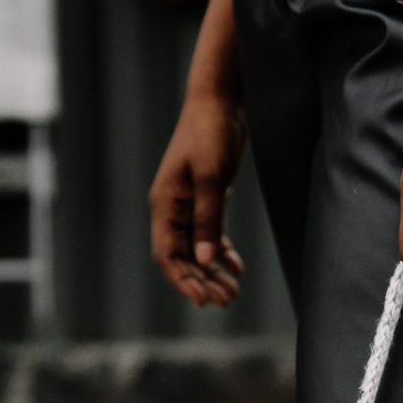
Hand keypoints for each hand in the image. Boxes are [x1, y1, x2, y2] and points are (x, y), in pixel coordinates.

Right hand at [149, 88, 246, 306]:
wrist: (219, 100)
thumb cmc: (211, 132)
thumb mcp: (212, 178)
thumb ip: (209, 220)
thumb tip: (205, 260)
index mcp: (165, 204)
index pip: (166, 254)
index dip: (182, 281)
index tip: (203, 301)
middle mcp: (172, 208)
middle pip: (181, 256)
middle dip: (201, 281)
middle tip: (227, 300)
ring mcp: (187, 204)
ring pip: (196, 248)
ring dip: (212, 271)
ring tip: (233, 291)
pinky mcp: (205, 197)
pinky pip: (209, 234)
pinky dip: (222, 252)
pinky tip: (237, 267)